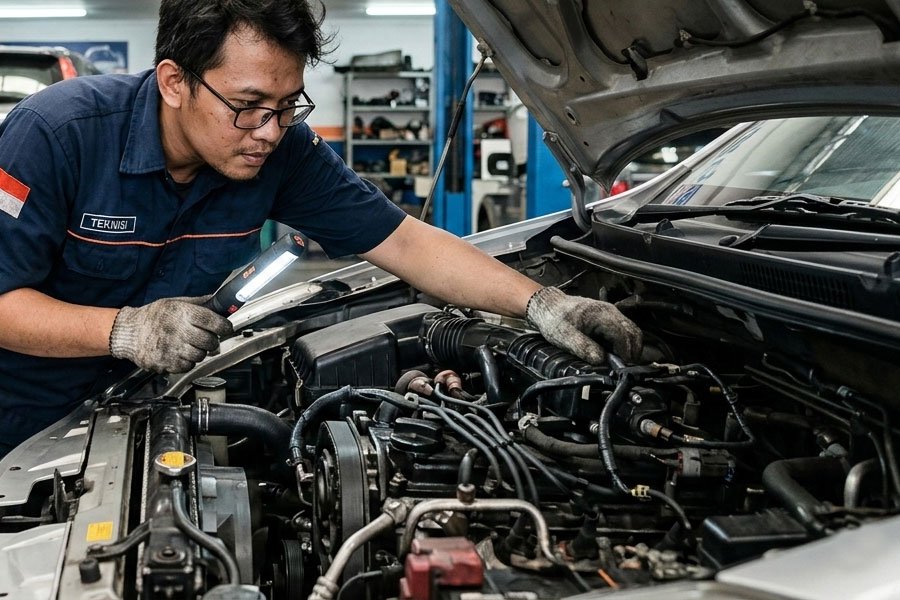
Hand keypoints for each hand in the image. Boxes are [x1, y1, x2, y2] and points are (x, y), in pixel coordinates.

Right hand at [109, 296, 233, 373]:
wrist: (129, 332)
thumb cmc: (153, 316)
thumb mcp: (174, 302)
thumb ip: (198, 303)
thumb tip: (218, 301)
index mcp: (182, 313)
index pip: (213, 321)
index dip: (224, 326)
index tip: (226, 328)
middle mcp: (178, 331)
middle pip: (210, 341)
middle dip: (212, 341)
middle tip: (207, 338)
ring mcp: (172, 348)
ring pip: (201, 356)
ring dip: (200, 352)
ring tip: (190, 345)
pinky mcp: (166, 363)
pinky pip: (188, 366)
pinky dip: (188, 362)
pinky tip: (180, 353)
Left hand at [526, 286, 641, 363]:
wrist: (548, 306)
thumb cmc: (555, 319)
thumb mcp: (565, 337)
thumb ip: (584, 348)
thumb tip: (601, 360)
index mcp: (601, 315)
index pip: (624, 335)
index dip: (626, 353)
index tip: (624, 366)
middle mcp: (610, 311)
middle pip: (633, 333)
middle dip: (633, 351)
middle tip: (625, 367)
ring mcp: (611, 313)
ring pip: (631, 331)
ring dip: (630, 347)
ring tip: (620, 362)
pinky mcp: (608, 317)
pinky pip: (623, 330)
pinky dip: (623, 342)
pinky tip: (613, 352)